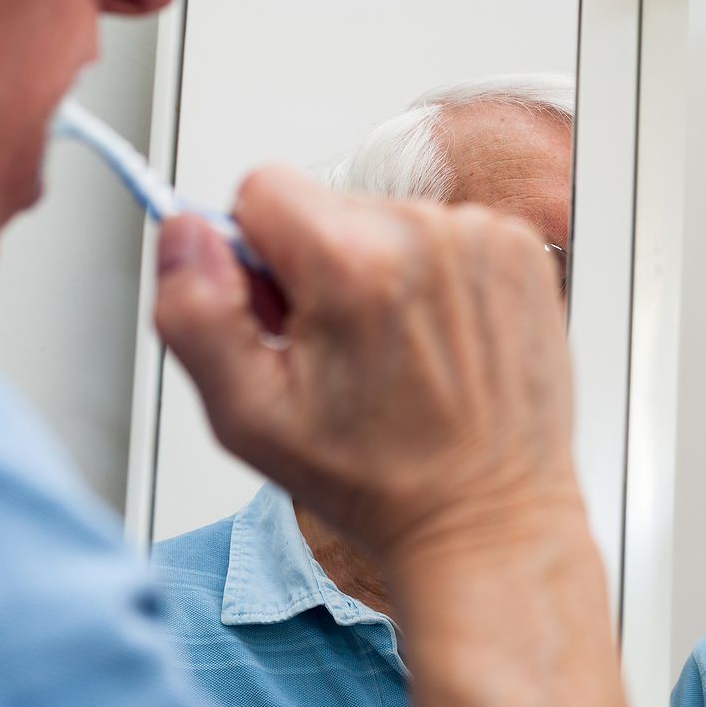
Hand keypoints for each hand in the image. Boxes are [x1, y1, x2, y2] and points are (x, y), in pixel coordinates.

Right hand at [153, 165, 581, 570]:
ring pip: (385, 221)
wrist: (488, 518)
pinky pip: (443, 236)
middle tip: (345, 356)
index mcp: (353, 264)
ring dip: (379, 275)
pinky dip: (434, 281)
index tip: (285, 317)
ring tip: (400, 358)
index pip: (260, 188)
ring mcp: (483, 237)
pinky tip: (441, 346)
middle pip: (326, 208)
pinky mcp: (520, 251)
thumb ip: (195, 313)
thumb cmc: (378, 481)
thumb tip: (185, 230)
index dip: (255, 256)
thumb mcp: (248, 417)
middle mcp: (426, 233)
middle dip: (317, 269)